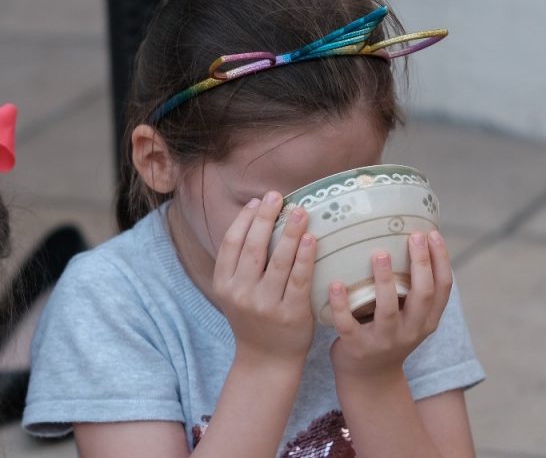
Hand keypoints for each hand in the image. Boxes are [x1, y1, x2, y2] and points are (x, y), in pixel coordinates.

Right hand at [212, 191, 315, 365]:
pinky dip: (306, 256)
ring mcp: (265, 304)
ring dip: (290, 232)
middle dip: (265, 217)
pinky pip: (299, 279)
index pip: (231, 244)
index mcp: (224, 285)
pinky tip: (312, 238)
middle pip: (253, 247)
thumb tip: (257, 220)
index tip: (257, 201)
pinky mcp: (291, 313)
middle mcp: (241, 293)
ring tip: (300, 210)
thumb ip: (241, 264)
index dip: (244, 220)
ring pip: (278, 260)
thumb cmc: (255, 319)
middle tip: (277, 195)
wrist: (267, 360)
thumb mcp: (237, 293)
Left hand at [328, 231, 452, 380]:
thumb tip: (412, 241)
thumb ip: (413, 290)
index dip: (441, 260)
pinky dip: (342, 304)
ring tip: (380, 253)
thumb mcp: (411, 317)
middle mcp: (411, 331)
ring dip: (384, 280)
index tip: (432, 234)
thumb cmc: (389, 334)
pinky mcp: (357, 348)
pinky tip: (335, 284)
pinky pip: (349, 325)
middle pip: (423, 295)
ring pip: (388, 310)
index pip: (443, 287)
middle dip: (421, 263)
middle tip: (414, 236)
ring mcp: (384, 341)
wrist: (369, 378)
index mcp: (427, 320)